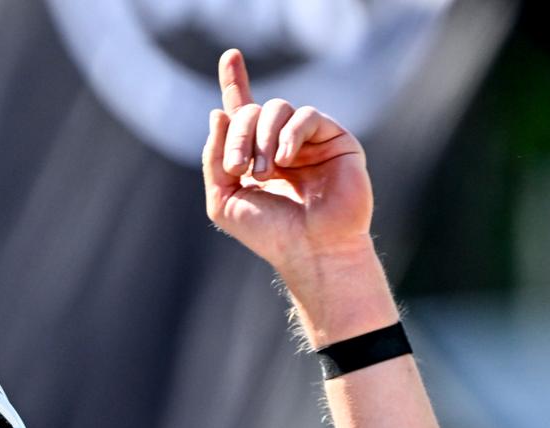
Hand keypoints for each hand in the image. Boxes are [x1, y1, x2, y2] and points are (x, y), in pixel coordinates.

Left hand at [203, 49, 374, 277]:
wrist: (310, 249)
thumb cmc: (269, 233)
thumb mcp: (224, 199)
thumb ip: (214, 158)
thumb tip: (218, 112)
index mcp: (254, 155)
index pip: (242, 111)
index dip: (235, 82)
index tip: (230, 56)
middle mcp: (281, 143)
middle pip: (251, 110)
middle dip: (237, 134)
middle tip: (237, 168)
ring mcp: (309, 139)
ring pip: (277, 108)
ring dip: (261, 136)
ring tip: (262, 171)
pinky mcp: (335, 138)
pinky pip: (307, 116)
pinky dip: (289, 133)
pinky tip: (284, 159)